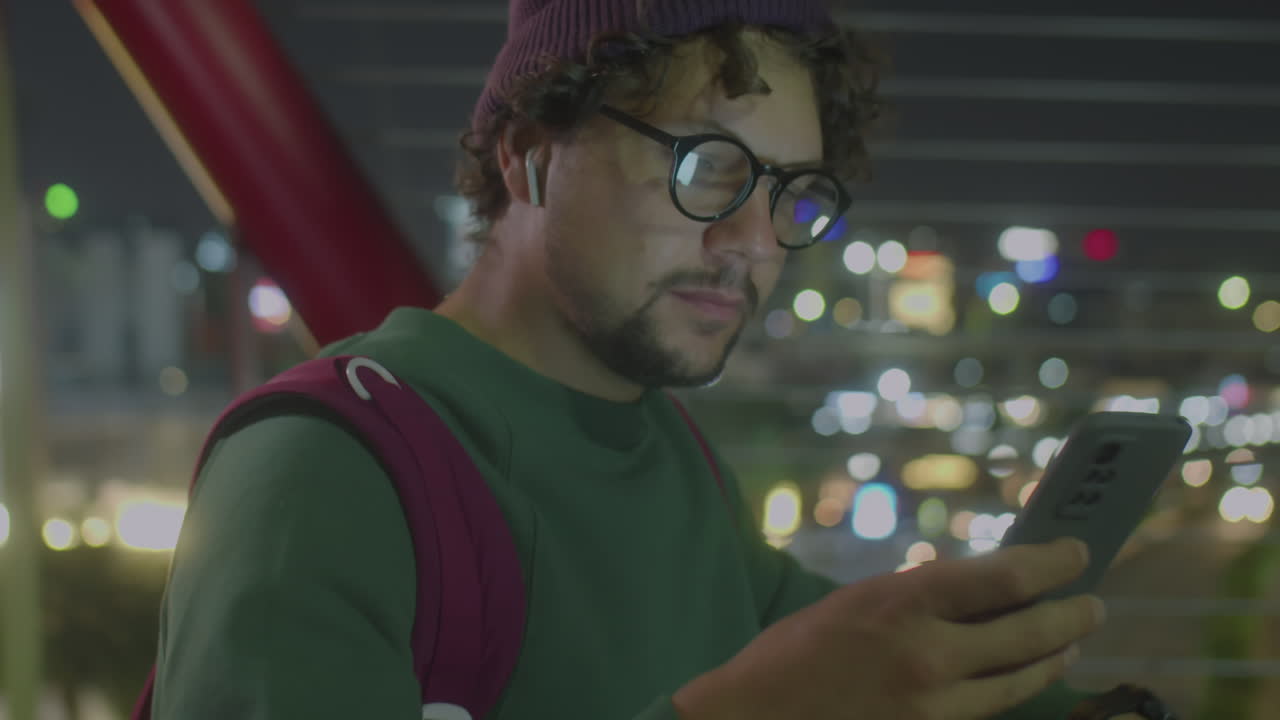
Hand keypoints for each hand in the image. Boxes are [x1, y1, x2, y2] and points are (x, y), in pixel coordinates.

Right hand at [673, 538, 1106, 719]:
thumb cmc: (795, 654)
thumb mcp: (857, 602)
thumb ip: (918, 598)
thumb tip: (980, 591)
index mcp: (905, 603)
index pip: (1006, 579)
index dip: (1052, 563)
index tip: (1076, 553)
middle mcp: (929, 656)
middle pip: (1029, 633)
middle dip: (1071, 616)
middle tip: (1093, 605)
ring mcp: (933, 706)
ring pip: (1019, 681)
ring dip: (1052, 658)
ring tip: (1069, 643)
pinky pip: (987, 711)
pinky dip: (1012, 689)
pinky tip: (1020, 678)